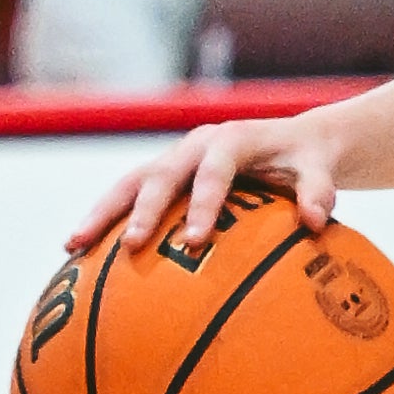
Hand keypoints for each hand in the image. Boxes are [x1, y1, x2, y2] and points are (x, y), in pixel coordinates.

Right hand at [67, 122, 337, 268]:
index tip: (195, 241)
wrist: (293, 141)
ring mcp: (174, 157)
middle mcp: (196, 144)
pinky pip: (127, 195)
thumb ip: (319, 192)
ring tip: (73, 246)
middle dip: (144, 210)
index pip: (214, 171)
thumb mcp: (320, 171)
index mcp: (231, 140)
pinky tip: (78, 253)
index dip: (203, 203)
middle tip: (133, 246)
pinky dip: (104, 219)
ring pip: (130, 182)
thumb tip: (315, 222)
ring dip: (102, 213)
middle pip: (160, 174)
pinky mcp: (162, 173)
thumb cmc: (307, 161)